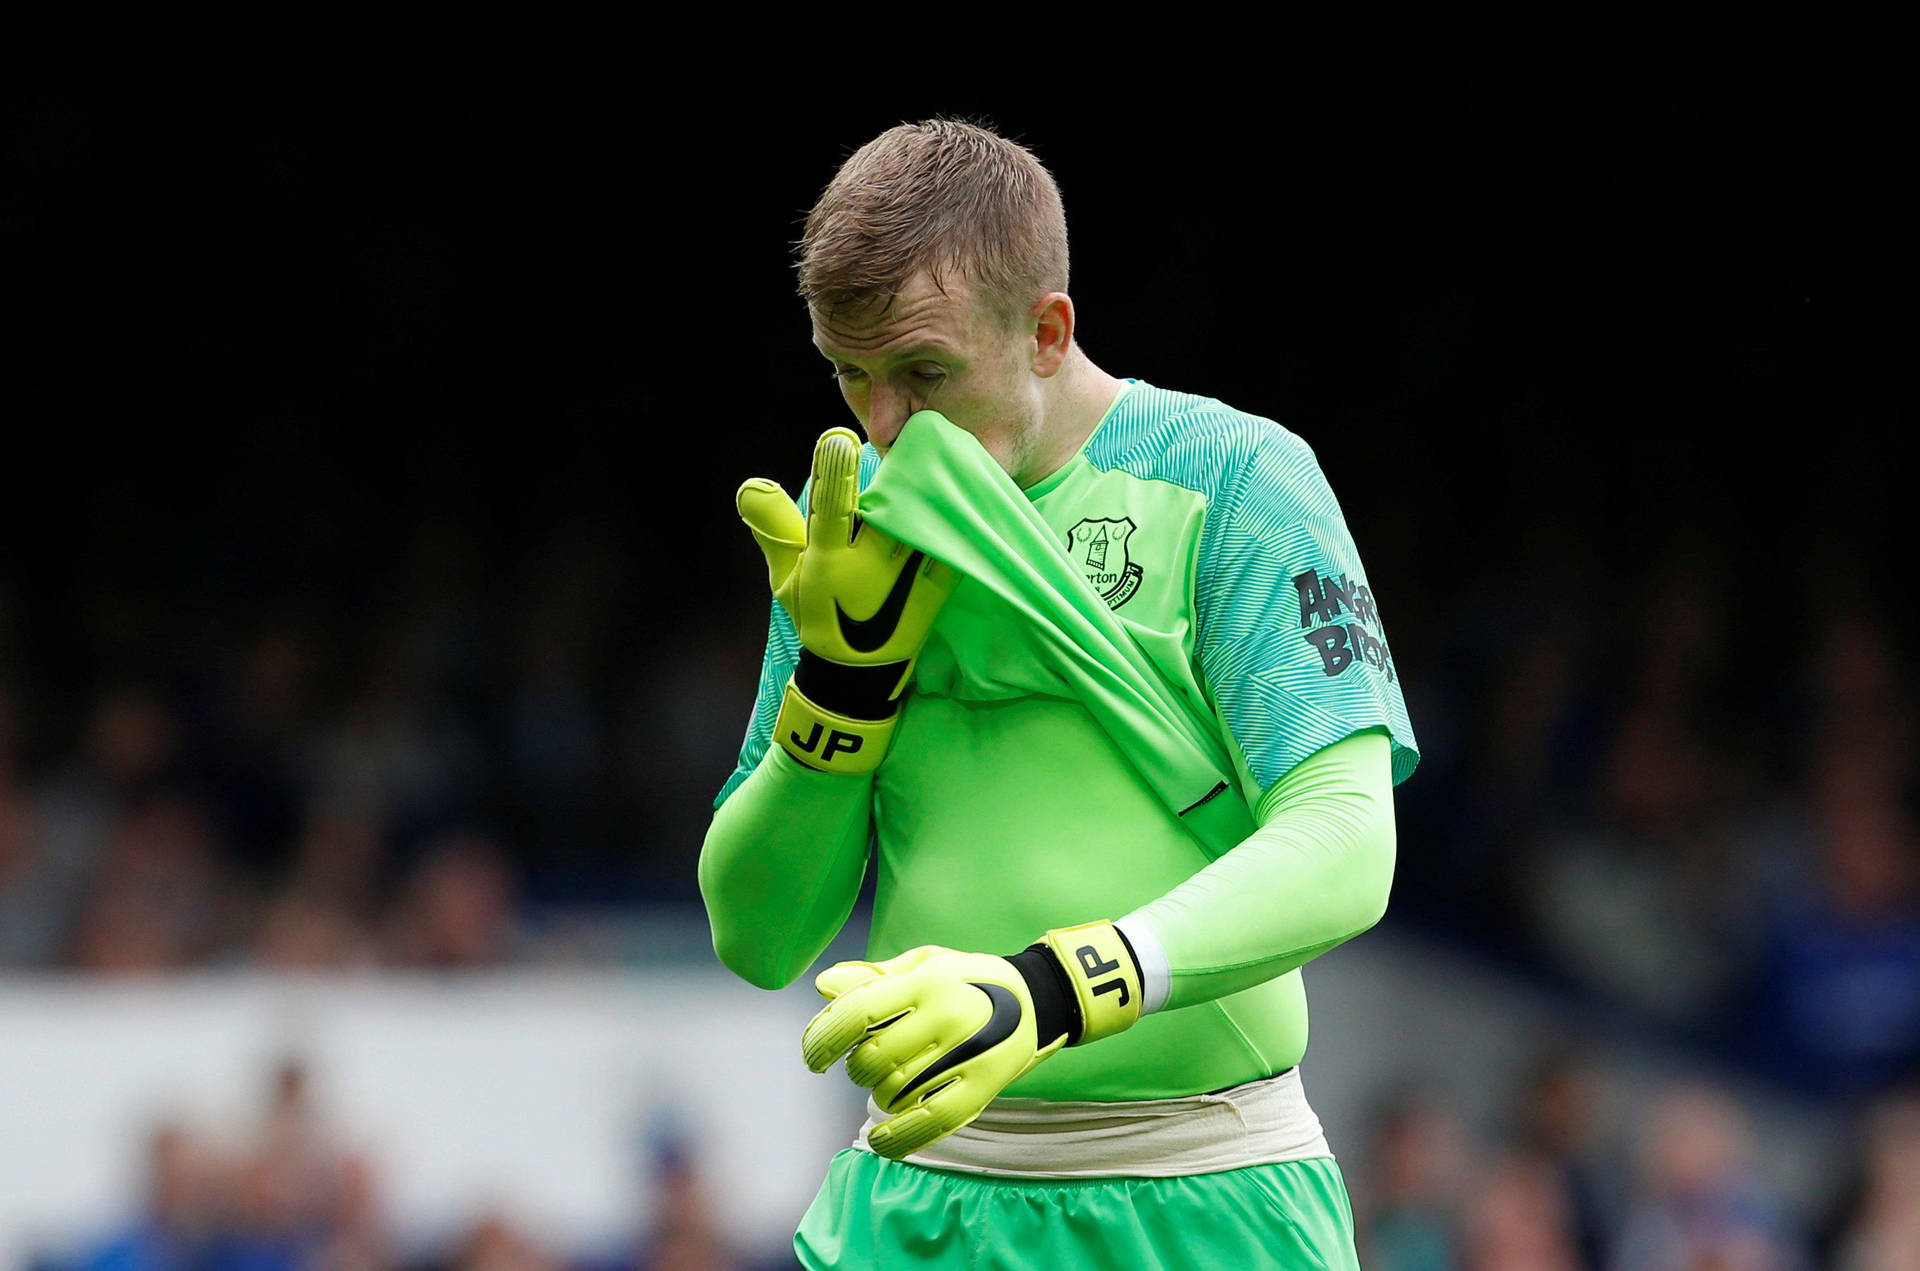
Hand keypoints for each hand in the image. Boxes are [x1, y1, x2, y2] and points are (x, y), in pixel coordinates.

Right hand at [737, 428, 955, 773]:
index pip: (827, 512)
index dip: (833, 476)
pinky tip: (968, 494)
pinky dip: (959, 525)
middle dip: (892, 481)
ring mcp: (902, 584)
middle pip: (883, 515)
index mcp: (826, 562)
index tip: (838, 438)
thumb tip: (750, 485)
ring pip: (919, 528)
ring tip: (942, 458)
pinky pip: (951, 552)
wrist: (856, 677)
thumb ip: (774, 529)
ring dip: (929, 496)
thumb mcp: (785, 579)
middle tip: (906, 444)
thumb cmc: (818, 616)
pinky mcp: (933, 594)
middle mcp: (864, 570)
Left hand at [802, 921, 1143, 1158]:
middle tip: (867, 1061)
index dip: (823, 1037)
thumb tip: (822, 986)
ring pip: (895, 1092)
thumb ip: (872, 978)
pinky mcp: (984, 1088)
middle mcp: (946, 1016)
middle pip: (872, 1059)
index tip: (813, 1057)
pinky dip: (899, 1137)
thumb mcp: (923, 964)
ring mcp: (967, 1054)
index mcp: (926, 981)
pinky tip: (881, 1139)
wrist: (1038, 997)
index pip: (858, 1012)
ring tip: (891, 1080)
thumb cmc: (967, 979)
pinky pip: (932, 1123)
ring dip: (879, 1094)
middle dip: (856, 1067)